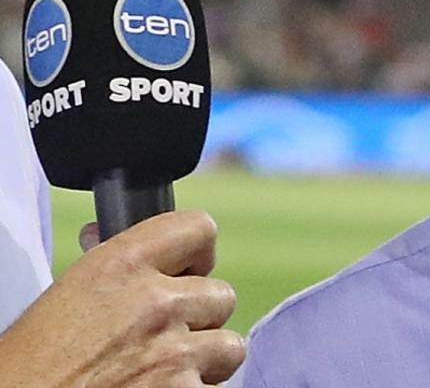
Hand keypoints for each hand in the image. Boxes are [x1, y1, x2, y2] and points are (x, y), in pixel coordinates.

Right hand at [0, 210, 244, 386]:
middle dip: (198, 318)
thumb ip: (107, 269)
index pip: (198, 228)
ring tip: (162, 373)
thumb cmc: (29, 368)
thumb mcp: (64, 298)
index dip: (197, 253)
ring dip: (204, 362)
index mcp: (120, 267)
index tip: (188, 272)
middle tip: (162, 338)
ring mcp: (176, 353)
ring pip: (229, 346)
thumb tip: (104, 232)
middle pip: (221, 295)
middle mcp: (155, 303)